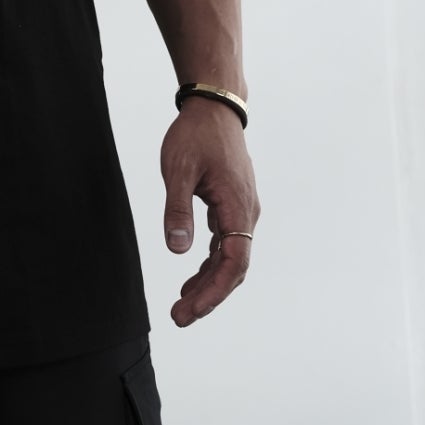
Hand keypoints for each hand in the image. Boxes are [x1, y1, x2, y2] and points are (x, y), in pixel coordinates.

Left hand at [160, 99, 260, 326]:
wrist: (214, 107)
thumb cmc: (195, 134)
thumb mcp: (178, 169)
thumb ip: (177, 209)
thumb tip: (178, 251)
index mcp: (238, 206)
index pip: (233, 262)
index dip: (214, 291)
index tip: (190, 310)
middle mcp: (246, 213)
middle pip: (233, 267)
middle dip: (209, 296)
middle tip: (179, 318)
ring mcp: (241, 210)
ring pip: (229, 257)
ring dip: (208, 283)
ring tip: (182, 305)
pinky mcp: (233, 205)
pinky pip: (225, 244)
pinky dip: (209, 263)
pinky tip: (191, 277)